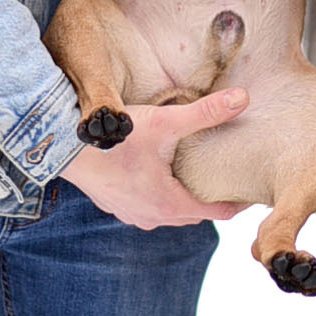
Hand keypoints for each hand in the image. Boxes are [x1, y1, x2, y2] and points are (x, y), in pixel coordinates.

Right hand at [62, 88, 248, 226]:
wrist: (62, 146)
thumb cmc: (114, 137)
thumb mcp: (166, 122)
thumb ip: (207, 112)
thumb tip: (243, 99)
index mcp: (170, 203)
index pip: (218, 213)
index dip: (238, 202)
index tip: (253, 191)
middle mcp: (152, 216)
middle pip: (194, 214)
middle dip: (212, 199)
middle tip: (230, 181)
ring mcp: (130, 214)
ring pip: (169, 212)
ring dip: (183, 199)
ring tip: (197, 178)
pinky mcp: (114, 205)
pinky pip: (147, 207)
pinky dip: (159, 196)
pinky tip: (159, 177)